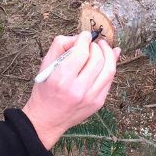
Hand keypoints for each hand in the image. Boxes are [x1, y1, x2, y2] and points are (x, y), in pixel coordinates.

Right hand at [22, 32, 120, 149]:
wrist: (47, 119)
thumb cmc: (45, 90)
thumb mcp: (45, 65)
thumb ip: (60, 45)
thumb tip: (80, 37)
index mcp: (62, 79)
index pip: (81, 52)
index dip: (85, 39)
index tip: (84, 35)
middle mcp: (78, 90)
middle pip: (97, 59)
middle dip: (96, 46)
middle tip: (92, 43)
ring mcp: (91, 98)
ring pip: (109, 70)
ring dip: (108, 54)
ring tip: (103, 47)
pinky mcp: (98, 103)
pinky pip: (110, 80)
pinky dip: (110, 67)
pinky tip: (108, 59)